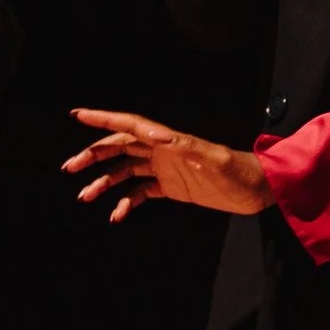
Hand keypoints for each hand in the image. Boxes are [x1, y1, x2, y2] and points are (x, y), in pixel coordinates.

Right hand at [63, 108, 273, 221]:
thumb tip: (157, 137)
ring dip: (104, 181)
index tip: (77, 115)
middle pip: (120, 147)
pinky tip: (116, 215)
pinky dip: (126, 202)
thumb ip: (187, 148)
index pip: (131, 125)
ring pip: (126, 171)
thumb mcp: (213, 159)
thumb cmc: (240, 170)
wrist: (259, 189)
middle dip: (93, 155)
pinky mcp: (174, 188)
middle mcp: (164, 152)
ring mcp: (167, 170)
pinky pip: (142, 193)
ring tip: (85, 196)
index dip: (104, 119)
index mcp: (169, 141)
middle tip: (69, 168)